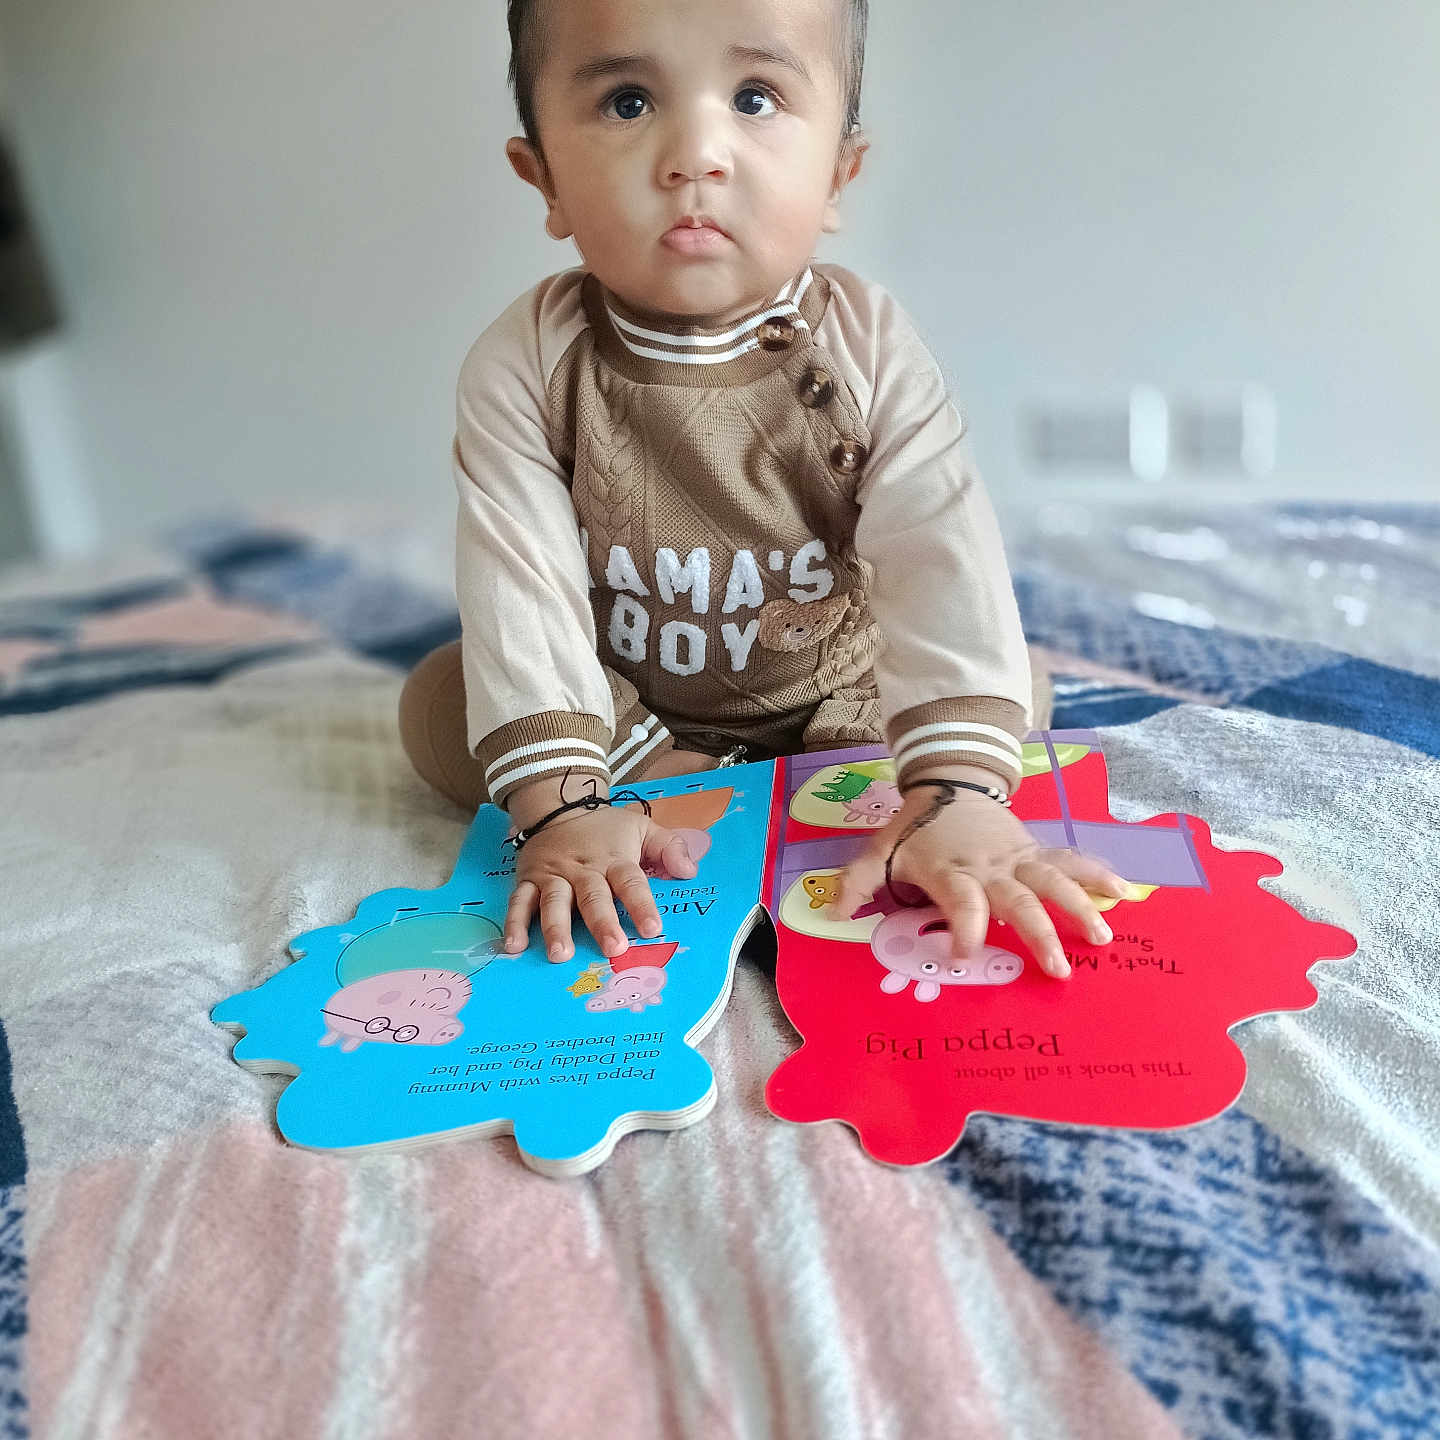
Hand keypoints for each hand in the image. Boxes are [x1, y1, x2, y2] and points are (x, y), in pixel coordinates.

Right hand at [501, 783, 696, 963]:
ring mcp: (553, 876)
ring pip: (554, 901)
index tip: (653, 928)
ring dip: (556, 928)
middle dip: (602, 922)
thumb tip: (690, 871)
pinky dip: (515, 923)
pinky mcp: (528, 880)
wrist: (557, 806)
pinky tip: (514, 947)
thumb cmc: (605, 829)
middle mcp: (583, 869)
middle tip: (613, 948)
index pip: (630, 881)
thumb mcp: (641, 828)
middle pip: (593, 896)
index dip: (642, 904)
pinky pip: (519, 902)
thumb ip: (668, 847)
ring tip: (560, 954)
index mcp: (613, 859)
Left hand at [834, 775, 1127, 979]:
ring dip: (1078, 907)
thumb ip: (855, 882)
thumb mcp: (878, 851)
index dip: (964, 927)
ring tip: (1101, 939)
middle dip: (1038, 932)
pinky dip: (1096, 874)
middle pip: (1018, 897)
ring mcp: (1016, 856)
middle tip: (1058, 970)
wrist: (948, 780)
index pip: (960, 900)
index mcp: (950, 870)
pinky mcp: (1034, 849)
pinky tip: (1123, 893)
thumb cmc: (914, 828)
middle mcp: (988, 865)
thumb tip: (832, 914)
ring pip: (1052, 879)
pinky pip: (1069, 860)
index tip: (965, 957)